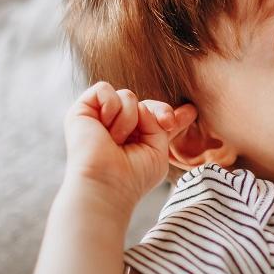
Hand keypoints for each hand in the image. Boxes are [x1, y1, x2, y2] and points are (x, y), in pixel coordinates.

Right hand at [62, 82, 196, 209]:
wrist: (107, 184)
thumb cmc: (133, 176)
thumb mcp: (158, 150)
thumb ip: (162, 126)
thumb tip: (171, 110)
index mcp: (134, 139)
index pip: (152, 118)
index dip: (167, 113)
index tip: (191, 112)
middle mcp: (116, 127)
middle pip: (144, 103)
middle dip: (159, 111)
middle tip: (165, 124)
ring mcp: (99, 118)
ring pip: (127, 96)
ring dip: (129, 119)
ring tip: (117, 141)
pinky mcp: (81, 110)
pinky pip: (103, 89)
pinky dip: (111, 107)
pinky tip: (106, 128)